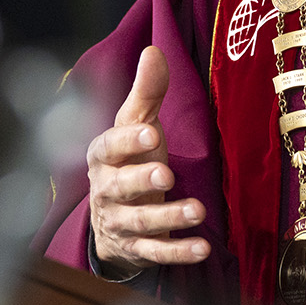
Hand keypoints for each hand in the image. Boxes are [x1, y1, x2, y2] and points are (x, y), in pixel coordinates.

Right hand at [86, 46, 210, 271]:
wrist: (112, 220)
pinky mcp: (138, 249)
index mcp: (103, 156)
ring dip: (168, 218)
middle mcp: (107, 190)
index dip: (127, 141)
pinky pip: (156, 252)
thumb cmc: (129, 163)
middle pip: (119, 186)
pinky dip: (178, 252)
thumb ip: (147, 93)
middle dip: (141, 180)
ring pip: (139, 222)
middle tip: (166, 175)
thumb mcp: (136, 127)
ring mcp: (121, 222)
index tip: (150, 132)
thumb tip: (153, 51)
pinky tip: (202, 247)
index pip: (109, 147)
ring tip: (197, 210)